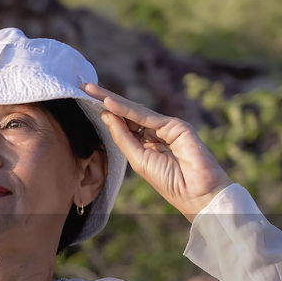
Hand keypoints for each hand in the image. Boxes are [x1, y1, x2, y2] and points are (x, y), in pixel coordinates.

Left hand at [82, 82, 232, 222]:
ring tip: (91, 90)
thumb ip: (123, 137)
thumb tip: (105, 114)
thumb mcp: (138, 159)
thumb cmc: (169, 182)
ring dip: (112, 100)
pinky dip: (127, 109)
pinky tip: (109, 103)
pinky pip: (146, 116)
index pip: (123, 124)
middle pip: (127, 113)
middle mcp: (156, 132)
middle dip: (105, 100)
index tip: (86, 100)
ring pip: (135, 111)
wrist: (197, 193)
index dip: (106, 113)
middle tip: (84, 87)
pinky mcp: (176, 125)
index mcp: (146, 144)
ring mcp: (166, 127)